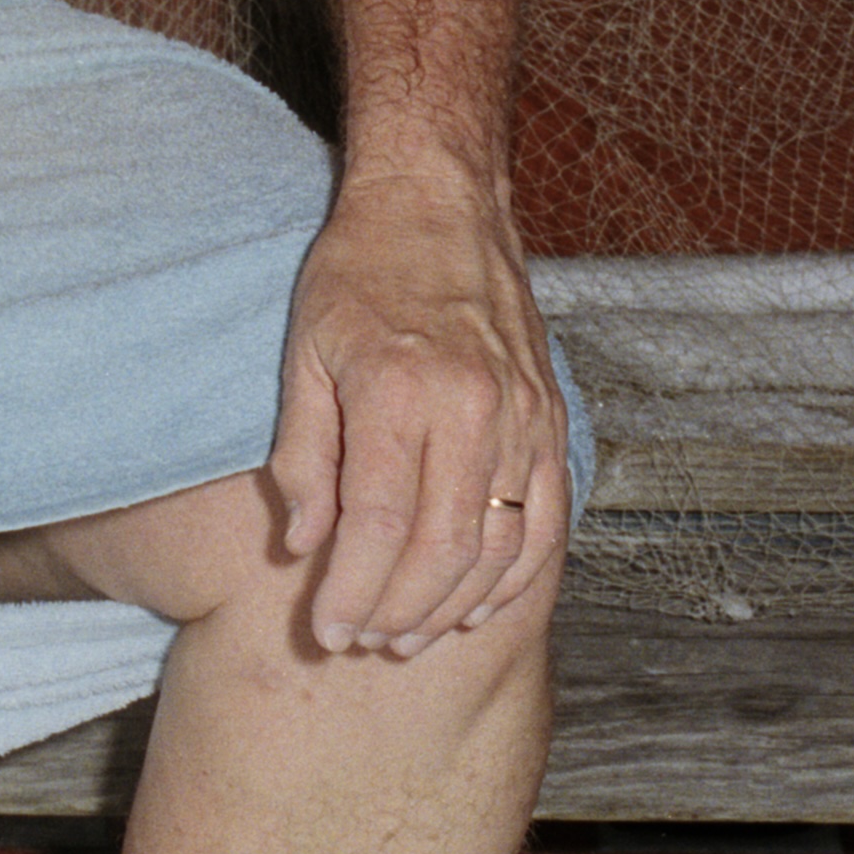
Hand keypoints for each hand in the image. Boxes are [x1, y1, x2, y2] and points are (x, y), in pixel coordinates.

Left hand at [264, 144, 563, 659]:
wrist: (439, 209)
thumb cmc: (356, 276)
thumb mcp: (302, 351)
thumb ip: (303, 453)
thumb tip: (304, 544)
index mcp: (401, 390)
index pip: (381, 522)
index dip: (354, 588)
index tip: (327, 628)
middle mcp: (474, 410)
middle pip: (445, 547)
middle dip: (400, 610)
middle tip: (363, 644)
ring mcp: (525, 419)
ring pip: (500, 545)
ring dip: (455, 604)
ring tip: (408, 636)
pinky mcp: (551, 423)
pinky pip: (545, 520)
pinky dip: (514, 575)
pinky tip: (477, 606)